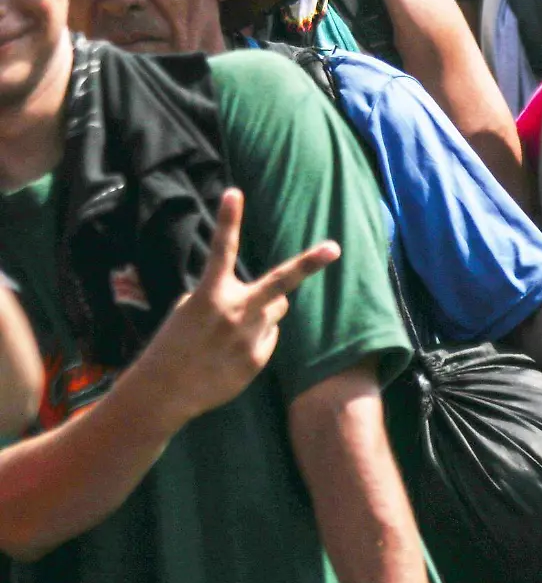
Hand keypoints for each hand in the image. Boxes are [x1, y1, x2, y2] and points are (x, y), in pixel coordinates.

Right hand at [133, 189, 337, 431]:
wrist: (166, 389)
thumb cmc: (175, 342)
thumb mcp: (190, 310)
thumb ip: (226, 296)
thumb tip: (270, 299)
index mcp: (210, 294)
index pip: (222, 250)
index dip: (228, 220)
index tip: (234, 192)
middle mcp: (235, 311)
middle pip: (281, 282)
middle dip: (310, 263)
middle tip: (334, 247)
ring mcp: (250, 336)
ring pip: (275, 309)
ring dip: (264, 312)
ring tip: (232, 331)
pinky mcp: (258, 358)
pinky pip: (269, 337)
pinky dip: (256, 339)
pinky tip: (231, 353)